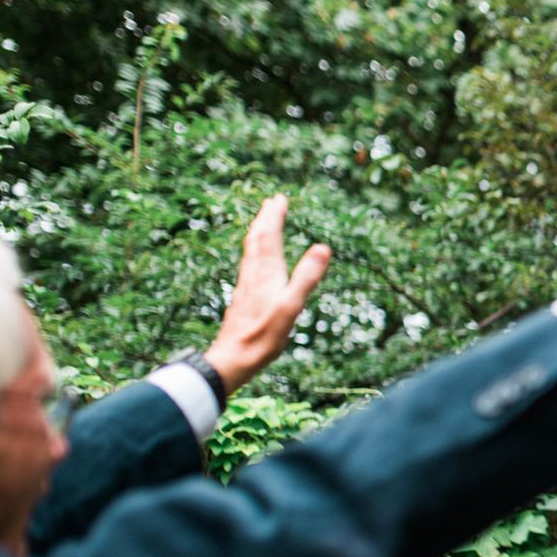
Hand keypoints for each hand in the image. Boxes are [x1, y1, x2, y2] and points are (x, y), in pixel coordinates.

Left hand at [203, 195, 331, 394]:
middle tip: (271, 201)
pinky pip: (249, 265)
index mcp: (266, 273)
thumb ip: (307, 276)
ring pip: (250, 251)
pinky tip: (255, 261)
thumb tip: (323, 247)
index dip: (274, 216)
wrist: (233, 358)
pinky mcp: (244, 297)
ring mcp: (246, 285)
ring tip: (263, 223)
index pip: (269, 236)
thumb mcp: (291, 306)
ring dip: (258, 233)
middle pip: (257, 239)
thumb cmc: (263, 336)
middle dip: (265, 219)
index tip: (279, 198)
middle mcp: (253, 274)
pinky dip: (254, 252)